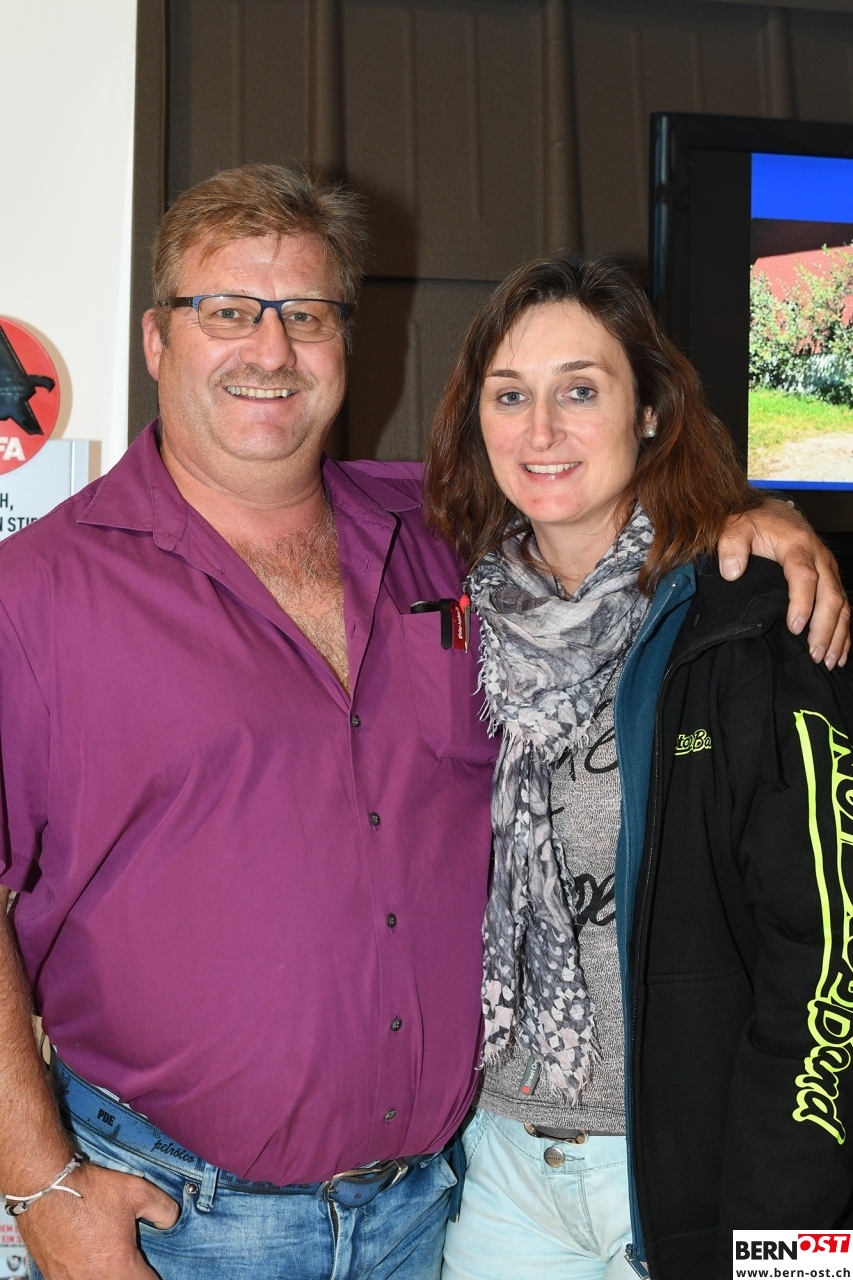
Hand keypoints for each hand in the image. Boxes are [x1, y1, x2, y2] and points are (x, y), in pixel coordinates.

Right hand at [16, 1161, 178, 1279]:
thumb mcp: (139, 1191)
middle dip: (131, 1276)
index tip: (152, 1270)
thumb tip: (170, 1223)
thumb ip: (164, 1210)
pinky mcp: (52, 1277)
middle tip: (133, 1263)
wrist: (46, 1186)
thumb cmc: (92, 1190)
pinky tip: (89, 1260)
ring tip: (109, 1260)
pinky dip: (86, 1275)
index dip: (153, 1277)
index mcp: (119, 1266)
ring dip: (108, 1276)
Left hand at [718, 501, 849, 668]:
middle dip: (825, 628)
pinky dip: (844, 631)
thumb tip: (732, 572)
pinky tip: (839, 653)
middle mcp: (820, 558)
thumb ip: (731, 547)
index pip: (804, 577)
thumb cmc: (752, 524)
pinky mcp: (830, 579)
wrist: (770, 513)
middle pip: (830, 595)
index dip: (802, 603)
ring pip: (842, 604)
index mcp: (798, 546)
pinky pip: (844, 606)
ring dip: (838, 634)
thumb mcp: (736, 528)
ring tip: (828, 661)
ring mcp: (828, 569)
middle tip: (815, 655)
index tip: (794, 628)